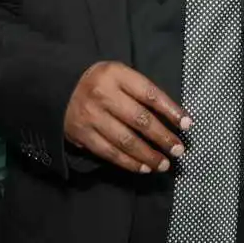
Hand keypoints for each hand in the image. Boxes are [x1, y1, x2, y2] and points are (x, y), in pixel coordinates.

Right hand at [63, 61, 188, 174]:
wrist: (55, 85)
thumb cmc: (98, 81)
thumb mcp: (118, 74)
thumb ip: (140, 91)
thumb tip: (172, 116)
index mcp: (117, 75)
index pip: (150, 94)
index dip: (171, 110)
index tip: (188, 124)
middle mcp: (104, 95)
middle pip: (140, 120)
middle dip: (163, 138)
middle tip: (178, 150)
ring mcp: (91, 116)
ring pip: (126, 140)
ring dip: (148, 155)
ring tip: (164, 164)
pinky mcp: (82, 134)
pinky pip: (109, 152)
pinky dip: (128, 163)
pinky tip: (143, 168)